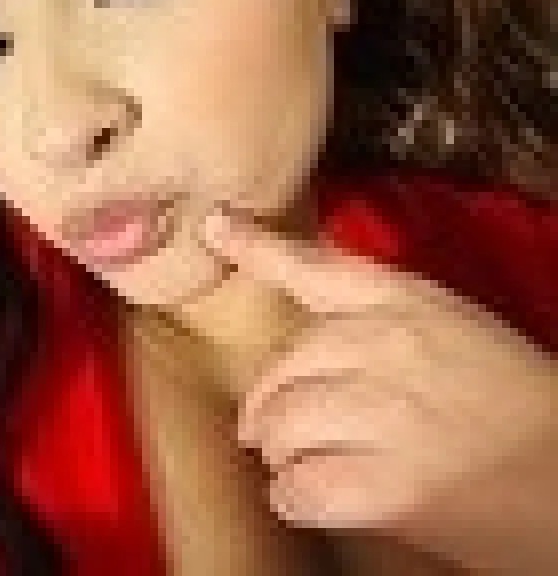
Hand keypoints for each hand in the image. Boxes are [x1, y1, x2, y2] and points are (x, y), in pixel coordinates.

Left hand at [202, 206, 556, 566]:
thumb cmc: (509, 399)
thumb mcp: (448, 326)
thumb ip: (373, 317)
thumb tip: (297, 339)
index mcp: (405, 302)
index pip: (314, 267)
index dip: (256, 246)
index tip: (214, 226)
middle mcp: (388, 346)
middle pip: (281, 366)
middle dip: (271, 405)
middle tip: (279, 426)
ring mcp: (387, 413)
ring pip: (280, 425)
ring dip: (284, 452)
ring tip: (312, 461)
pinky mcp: (389, 487)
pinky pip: (298, 486)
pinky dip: (297, 496)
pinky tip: (319, 494)